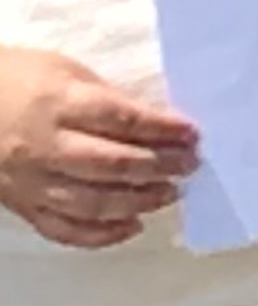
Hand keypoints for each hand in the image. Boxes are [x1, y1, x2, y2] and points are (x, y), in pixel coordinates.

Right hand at [0, 46, 196, 248]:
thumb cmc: (15, 78)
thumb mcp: (64, 71)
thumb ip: (106, 98)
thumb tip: (154, 123)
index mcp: (58, 105)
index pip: (121, 120)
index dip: (162, 129)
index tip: (193, 134)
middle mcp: (44, 147)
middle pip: (111, 164)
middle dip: (159, 167)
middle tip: (190, 165)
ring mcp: (30, 182)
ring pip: (91, 202)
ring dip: (139, 201)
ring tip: (171, 193)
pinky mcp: (20, 205)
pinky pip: (62, 229)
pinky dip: (100, 234)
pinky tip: (132, 225)